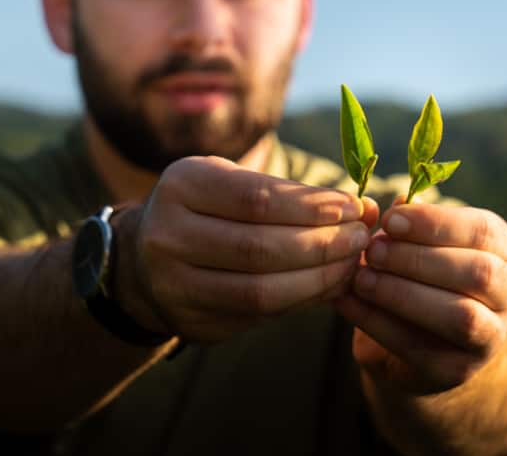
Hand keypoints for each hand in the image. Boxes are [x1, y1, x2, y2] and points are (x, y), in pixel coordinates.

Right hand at [112, 156, 378, 342]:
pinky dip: (301, 301)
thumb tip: (363, 210)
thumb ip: (289, 195)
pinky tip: (327, 286)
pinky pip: (258, 317)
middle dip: (324, 244)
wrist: (144, 259)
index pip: (258, 199)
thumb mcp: (231, 181)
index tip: (354, 207)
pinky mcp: (191, 324)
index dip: (313, 207)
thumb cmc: (207, 208)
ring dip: (319, 279)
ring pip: (261, 291)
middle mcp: (168, 236)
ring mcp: (174, 286)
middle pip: (261, 247)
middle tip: (361, 238)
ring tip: (351, 263)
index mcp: (181, 186)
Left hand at [334, 201, 506, 395]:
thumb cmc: (416, 271)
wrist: (414, 336)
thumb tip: (393, 204)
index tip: (390, 220)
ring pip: (461, 317)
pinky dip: (377, 323)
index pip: (483, 231)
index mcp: (502, 250)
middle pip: (478, 273)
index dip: (435, 223)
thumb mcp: (415, 241)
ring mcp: (490, 336)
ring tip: (361, 278)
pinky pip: (420, 347)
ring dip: (403, 294)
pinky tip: (347, 302)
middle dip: (418, 259)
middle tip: (372, 250)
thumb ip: (408, 223)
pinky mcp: (457, 370)